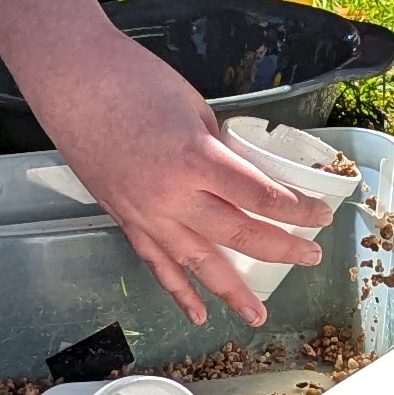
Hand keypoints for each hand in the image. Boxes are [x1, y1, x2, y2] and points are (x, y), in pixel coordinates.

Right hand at [32, 22, 335, 324]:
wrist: (73, 82)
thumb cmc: (133, 81)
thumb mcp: (195, 108)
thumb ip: (219, 148)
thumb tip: (239, 174)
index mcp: (197, 160)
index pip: (261, 196)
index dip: (297, 210)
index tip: (321, 215)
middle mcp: (173, 196)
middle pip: (239, 234)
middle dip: (281, 249)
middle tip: (311, 257)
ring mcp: (146, 213)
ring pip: (199, 263)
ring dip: (232, 291)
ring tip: (257, 314)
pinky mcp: (125, 219)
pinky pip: (157, 264)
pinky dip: (178, 291)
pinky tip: (197, 313)